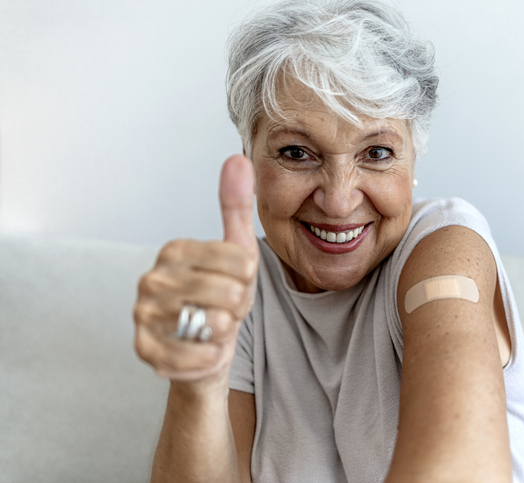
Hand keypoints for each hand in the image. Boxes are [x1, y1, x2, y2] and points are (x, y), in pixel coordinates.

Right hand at [133, 154, 258, 387]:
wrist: (205, 345)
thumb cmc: (222, 296)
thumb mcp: (236, 251)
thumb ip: (235, 206)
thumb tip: (238, 158)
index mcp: (175, 250)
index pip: (241, 260)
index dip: (247, 279)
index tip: (232, 282)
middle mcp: (152, 279)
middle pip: (230, 293)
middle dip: (237, 306)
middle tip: (222, 308)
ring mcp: (144, 315)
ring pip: (217, 324)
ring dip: (224, 331)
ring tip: (210, 325)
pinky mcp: (145, 351)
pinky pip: (199, 356)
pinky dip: (211, 357)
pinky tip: (203, 348)